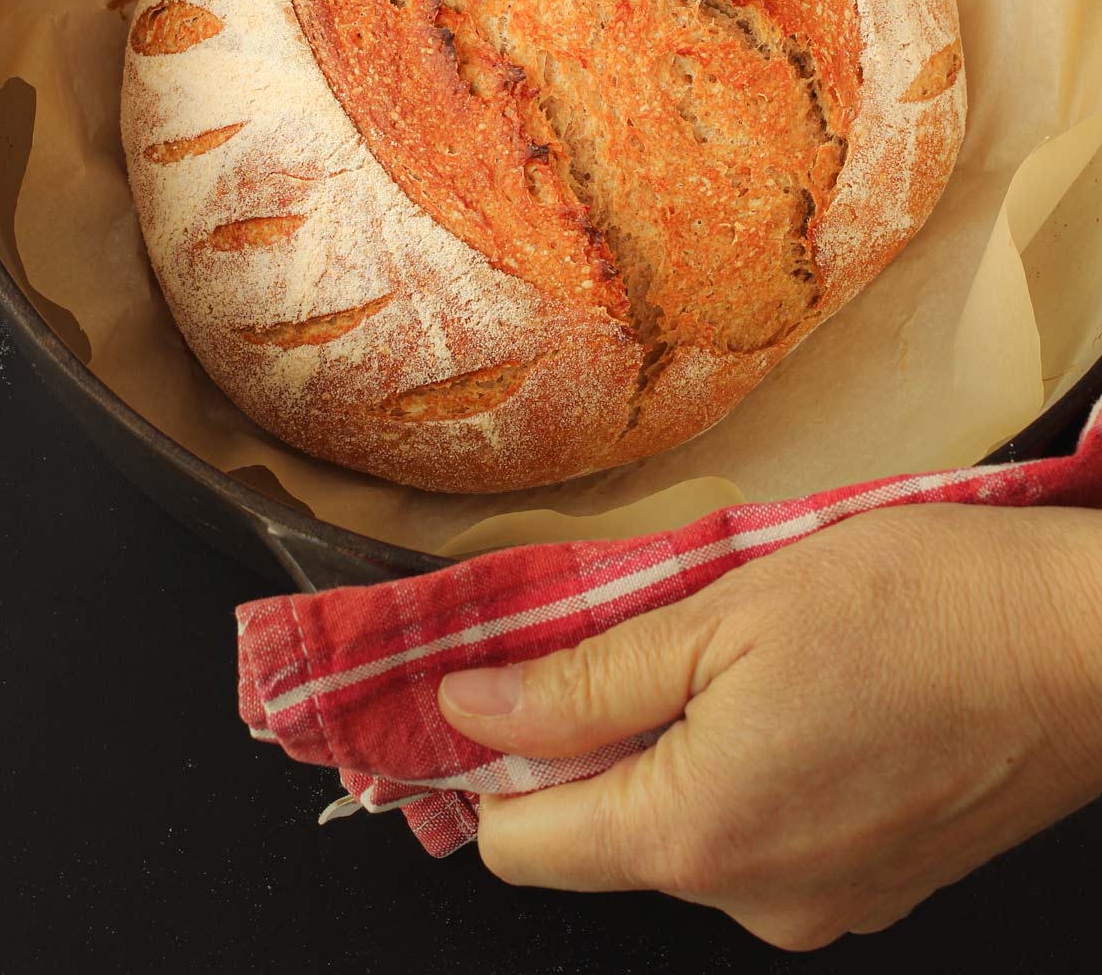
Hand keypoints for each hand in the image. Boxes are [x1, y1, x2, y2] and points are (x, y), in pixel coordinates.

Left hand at [437, 505, 1101, 950]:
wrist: (1079, 644)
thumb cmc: (916, 606)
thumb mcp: (724, 610)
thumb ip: (584, 677)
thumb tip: (471, 709)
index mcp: (698, 833)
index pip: (520, 846)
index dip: (491, 764)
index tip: (499, 688)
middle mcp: (753, 900)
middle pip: (602, 840)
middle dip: (592, 745)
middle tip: (646, 635)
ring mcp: (820, 905)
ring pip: (685, 835)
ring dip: (679, 751)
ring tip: (744, 655)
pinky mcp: (871, 887)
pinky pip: (761, 842)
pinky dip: (748, 774)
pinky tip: (800, 697)